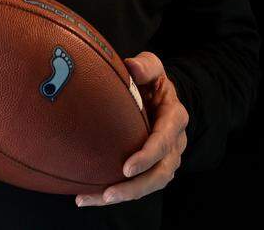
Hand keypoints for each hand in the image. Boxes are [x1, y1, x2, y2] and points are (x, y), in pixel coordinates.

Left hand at [75, 51, 188, 207]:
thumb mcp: (152, 66)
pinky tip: (89, 197)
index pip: (165, 140)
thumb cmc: (151, 80)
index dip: (148, 156)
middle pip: (161, 172)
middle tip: (109, 193)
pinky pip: (139, 185)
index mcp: (174, 117)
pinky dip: (118, 193)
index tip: (126, 167)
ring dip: (125, 195)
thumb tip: (131, 66)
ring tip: (96, 199)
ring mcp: (166, 158)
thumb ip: (145, 65)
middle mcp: (175, 142)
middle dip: (136, 187)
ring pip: (151, 184)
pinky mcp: (153, 167)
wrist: (159, 95)